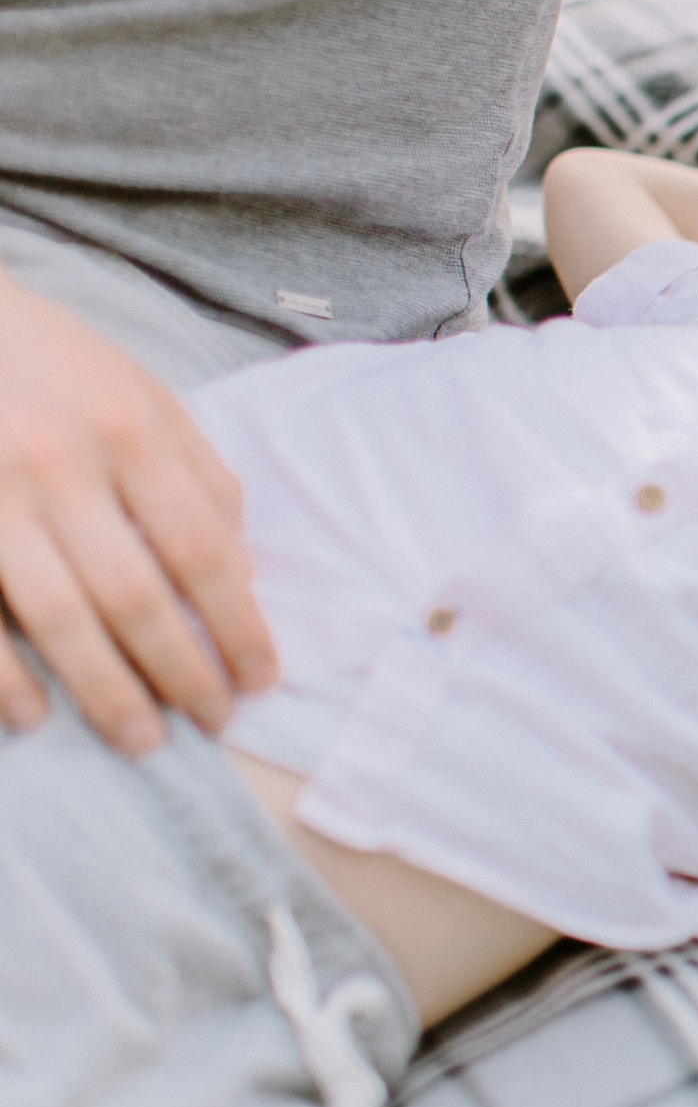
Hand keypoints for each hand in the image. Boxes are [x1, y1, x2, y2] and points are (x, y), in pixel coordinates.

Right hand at [0, 278, 276, 752]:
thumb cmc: (57, 365)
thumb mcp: (147, 398)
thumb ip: (202, 479)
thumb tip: (242, 576)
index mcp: (130, 432)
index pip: (204, 552)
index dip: (238, 625)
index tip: (262, 678)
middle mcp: (60, 466)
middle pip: (136, 596)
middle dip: (181, 673)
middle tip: (211, 723)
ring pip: (57, 618)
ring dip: (106, 691)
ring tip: (141, 740)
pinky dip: (4, 676)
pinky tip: (36, 716)